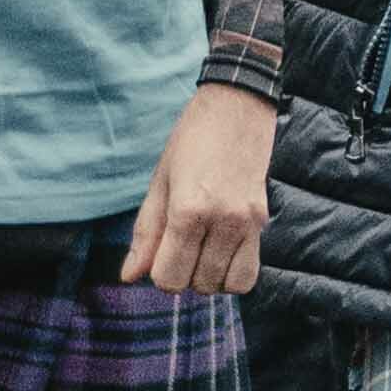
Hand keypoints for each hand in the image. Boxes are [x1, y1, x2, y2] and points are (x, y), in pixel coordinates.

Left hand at [125, 83, 276, 293]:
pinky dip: (232, 274)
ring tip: (202, 249)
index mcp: (188, 209)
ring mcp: (246, 223)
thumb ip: (146, 232)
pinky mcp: (262, 221)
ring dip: (208, 276)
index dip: (159, 272)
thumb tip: (128, 276)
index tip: (161, 251)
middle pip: (196, 284)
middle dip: (183, 274)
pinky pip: (249, 274)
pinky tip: (222, 252)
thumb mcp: (160, 181)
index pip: (169, 278)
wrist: (238, 106)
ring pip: (224, 285)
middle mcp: (221, 221)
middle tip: (181, 245)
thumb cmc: (191, 140)